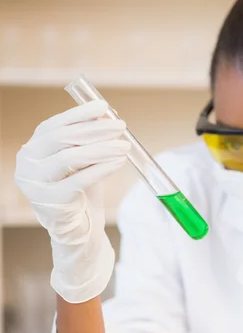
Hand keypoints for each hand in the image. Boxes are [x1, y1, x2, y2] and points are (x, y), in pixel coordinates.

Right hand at [15, 100, 130, 302]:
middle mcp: (28, 164)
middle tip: (120, 126)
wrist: (73, 226)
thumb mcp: (79, 161)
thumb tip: (105, 114)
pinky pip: (80, 180)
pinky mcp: (51, 201)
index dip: (79, 114)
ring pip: (71, 158)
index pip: (54, 125)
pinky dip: (102, 168)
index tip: (103, 105)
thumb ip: (86, 139)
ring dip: (101, 148)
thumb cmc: (76, 188)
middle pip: (63, 139)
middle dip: (94, 130)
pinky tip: (118, 161)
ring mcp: (36, 184)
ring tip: (124, 144)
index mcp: (32, 148)